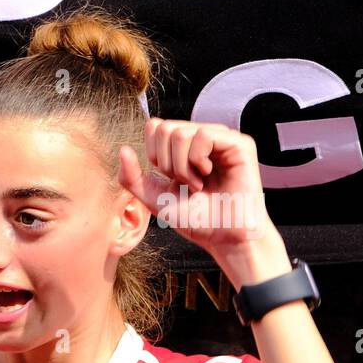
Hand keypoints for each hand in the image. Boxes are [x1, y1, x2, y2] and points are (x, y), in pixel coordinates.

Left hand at [118, 119, 293, 288]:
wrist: (222, 236)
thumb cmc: (194, 219)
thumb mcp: (153, 198)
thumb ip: (132, 178)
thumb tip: (122, 149)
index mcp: (185, 146)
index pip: (155, 126)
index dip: (153, 154)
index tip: (169, 178)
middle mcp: (203, 137)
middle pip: (164, 128)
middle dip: (166, 163)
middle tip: (184, 183)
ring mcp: (222, 138)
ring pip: (181, 132)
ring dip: (181, 167)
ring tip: (197, 184)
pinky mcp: (239, 143)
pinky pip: (203, 135)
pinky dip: (197, 161)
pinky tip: (208, 176)